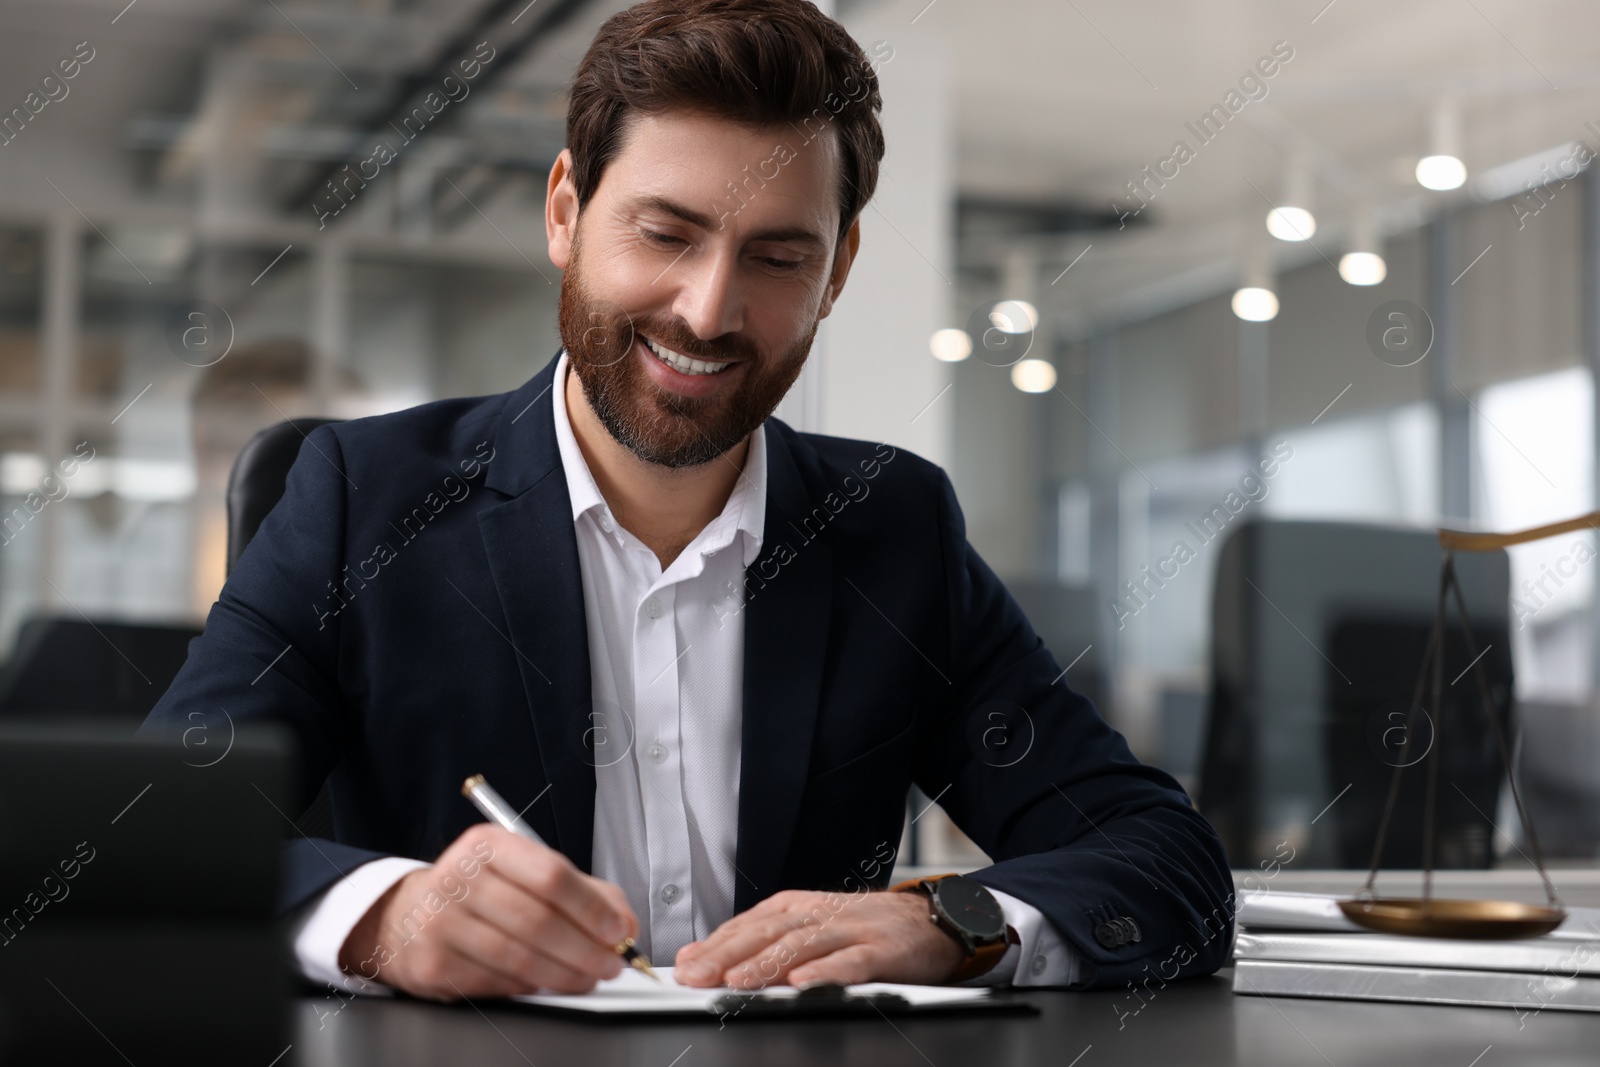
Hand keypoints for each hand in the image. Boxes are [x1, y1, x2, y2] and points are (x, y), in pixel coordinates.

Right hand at [336, 823, 637, 1000]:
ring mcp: (440, 923)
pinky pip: (497, 983)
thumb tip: (623, 923)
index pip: (551, 874)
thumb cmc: (478, 891)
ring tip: (588, 977)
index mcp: (487, 845)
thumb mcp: (525, 871)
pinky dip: (530, 987)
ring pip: (520, 957)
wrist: (407, 916)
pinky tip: (545, 981)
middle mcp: (458, 878)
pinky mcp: (433, 964)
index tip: (617, 930)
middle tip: (610, 964)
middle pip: (538, 920)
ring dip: (565, 974)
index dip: (591, 908)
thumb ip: (583, 891)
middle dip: (585, 949)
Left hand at [673, 889, 965, 988]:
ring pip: (803, 945)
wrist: (931, 921)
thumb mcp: (808, 928)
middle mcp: (820, 914)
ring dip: (767, 963)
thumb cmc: (864, 929)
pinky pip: (851, 961)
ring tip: (738, 981)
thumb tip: (701, 958)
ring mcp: (851, 930)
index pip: (748, 925)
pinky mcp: (882, 949)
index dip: (715, 945)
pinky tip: (802, 983)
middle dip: (729, 954)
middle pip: (768, 933)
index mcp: (797, 907)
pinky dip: (826, 971)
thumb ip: (759, 942)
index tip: (684, 968)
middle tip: (698, 976)